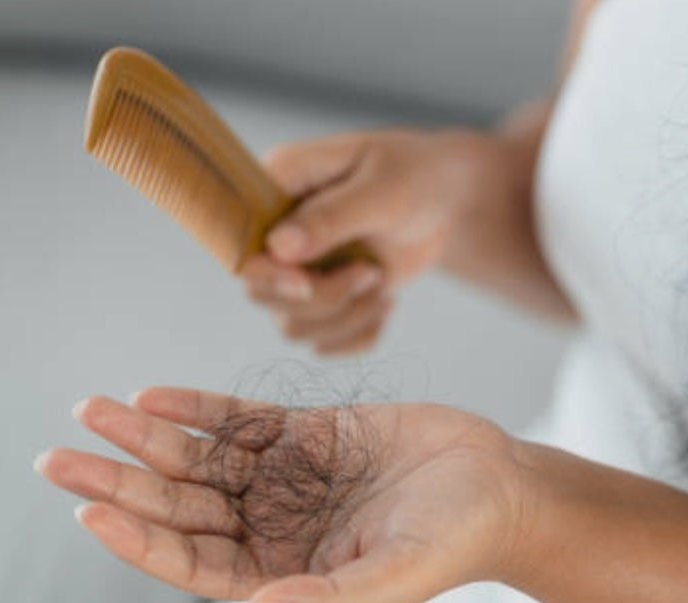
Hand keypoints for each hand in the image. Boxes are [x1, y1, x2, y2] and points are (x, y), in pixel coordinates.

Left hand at [34, 388, 531, 602]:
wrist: (499, 485)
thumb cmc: (453, 541)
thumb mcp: (395, 576)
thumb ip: (329, 599)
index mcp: (283, 570)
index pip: (192, 561)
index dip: (140, 538)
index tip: (92, 512)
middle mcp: (274, 525)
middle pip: (179, 504)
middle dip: (118, 481)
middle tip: (55, 460)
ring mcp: (286, 476)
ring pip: (198, 457)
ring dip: (144, 437)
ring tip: (91, 411)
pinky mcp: (306, 431)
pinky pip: (238, 420)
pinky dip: (196, 408)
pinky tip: (151, 396)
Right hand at [241, 128, 490, 354]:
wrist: (444, 200)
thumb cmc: (414, 176)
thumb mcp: (381, 190)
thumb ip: (330, 217)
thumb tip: (278, 248)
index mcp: (278, 185)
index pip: (242, 244)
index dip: (268, 274)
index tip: (307, 282)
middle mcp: (276, 230)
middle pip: (261, 294)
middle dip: (321, 298)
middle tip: (370, 273)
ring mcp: (298, 268)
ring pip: (293, 326)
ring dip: (345, 318)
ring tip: (381, 281)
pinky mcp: (323, 297)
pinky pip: (323, 342)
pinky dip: (359, 335)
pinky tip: (386, 302)